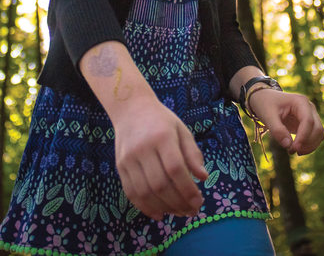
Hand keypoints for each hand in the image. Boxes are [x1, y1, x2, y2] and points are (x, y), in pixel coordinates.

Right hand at [113, 98, 207, 219]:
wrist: (131, 109)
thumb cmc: (161, 121)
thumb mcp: (182, 130)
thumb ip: (192, 153)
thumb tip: (203, 178)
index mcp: (162, 136)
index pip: (175, 169)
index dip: (188, 190)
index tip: (199, 202)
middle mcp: (143, 148)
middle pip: (160, 184)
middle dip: (178, 203)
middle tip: (191, 211)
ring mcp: (128, 158)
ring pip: (145, 192)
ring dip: (163, 208)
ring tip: (178, 213)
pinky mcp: (119, 166)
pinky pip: (131, 193)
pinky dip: (145, 207)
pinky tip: (159, 214)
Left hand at [245, 89, 323, 154]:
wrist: (264, 99)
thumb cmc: (265, 104)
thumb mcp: (267, 116)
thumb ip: (277, 130)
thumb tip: (288, 146)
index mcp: (300, 102)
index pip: (308, 121)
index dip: (303, 137)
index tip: (293, 149)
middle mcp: (309, 107)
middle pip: (317, 128)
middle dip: (307, 143)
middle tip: (290, 151)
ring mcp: (311, 115)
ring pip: (319, 134)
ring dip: (309, 146)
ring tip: (292, 151)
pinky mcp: (309, 123)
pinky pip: (315, 136)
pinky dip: (309, 145)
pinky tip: (296, 149)